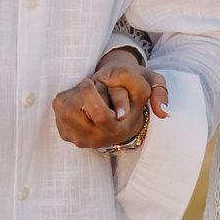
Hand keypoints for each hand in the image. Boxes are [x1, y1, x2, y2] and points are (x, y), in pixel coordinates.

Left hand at [52, 48, 167, 148]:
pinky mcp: (66, 135)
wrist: (119, 110)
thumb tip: (163, 112)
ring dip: (71, 95)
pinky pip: (57, 112)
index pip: (98, 113)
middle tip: (88, 82)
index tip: (96, 79)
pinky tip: (79, 102)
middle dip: (77, 92)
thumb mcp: (150, 84)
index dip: (92, 93)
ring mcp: (79, 140)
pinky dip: (65, 100)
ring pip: (62, 110)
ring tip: (85, 93)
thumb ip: (159, 93)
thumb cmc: (133, 93)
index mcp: (117, 130)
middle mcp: (96, 140)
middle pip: (71, 112)